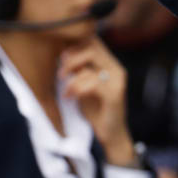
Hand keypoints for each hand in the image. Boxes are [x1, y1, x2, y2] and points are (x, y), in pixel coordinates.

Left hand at [59, 38, 135, 166]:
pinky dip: (77, 89)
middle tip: (61, 74)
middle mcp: (117, 70)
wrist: (112, 135)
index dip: (75, 45)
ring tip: (66, 90)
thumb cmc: (96, 110)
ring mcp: (117, 82)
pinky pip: (92, 84)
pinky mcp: (115, 95)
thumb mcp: (85, 85)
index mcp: (111, 64)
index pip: (94, 41)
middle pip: (92, 50)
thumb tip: (62, 53)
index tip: (61, 58)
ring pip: (89, 68)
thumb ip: (79, 69)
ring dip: (71, 79)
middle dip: (71, 59)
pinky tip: (70, 97)